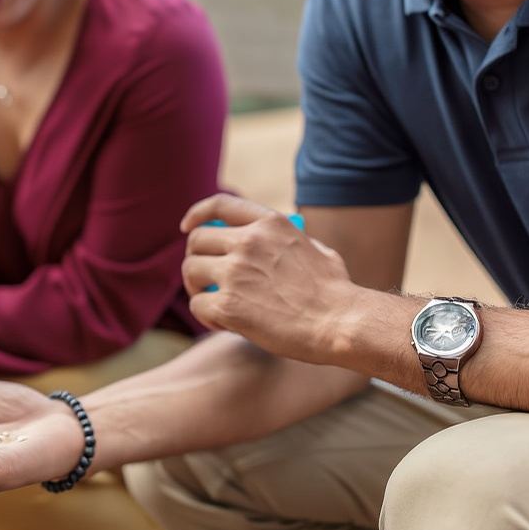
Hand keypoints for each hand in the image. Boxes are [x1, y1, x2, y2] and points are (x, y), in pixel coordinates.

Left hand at [180, 193, 360, 363]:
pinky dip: (206, 316)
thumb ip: (290, 242)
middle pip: (196, 241)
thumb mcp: (317, 249)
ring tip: (215, 304)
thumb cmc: (336, 293)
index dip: (197, 214)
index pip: (219, 205)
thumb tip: (277, 246)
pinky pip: (197, 304)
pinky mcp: (228, 304)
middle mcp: (248, 241)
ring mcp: (235, 272)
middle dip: (197, 260)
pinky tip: (225, 324)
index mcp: (270, 224)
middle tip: (206, 281)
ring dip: (197, 288)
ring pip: (191, 271)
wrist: (342, 324)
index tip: (187, 227)